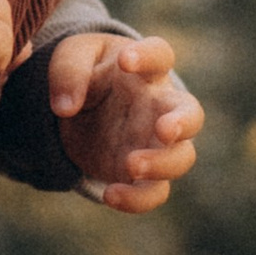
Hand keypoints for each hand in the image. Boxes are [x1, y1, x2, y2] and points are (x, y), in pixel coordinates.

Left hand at [46, 31, 203, 213]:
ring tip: (130, 165)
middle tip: (165, 129)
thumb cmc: (85, 73)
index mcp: (144, 72)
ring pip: (182, 157)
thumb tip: (65, 107)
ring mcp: (154, 142)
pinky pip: (154, 191)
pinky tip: (110, 195)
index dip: (149, 56)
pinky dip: (138, 199)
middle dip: (183, 122)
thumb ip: (68, 72)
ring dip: (162, 164)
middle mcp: (159, 106)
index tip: (125, 60)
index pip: (160, 55)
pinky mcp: (141, 173)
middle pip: (191, 113)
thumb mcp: (70, 59)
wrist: (80, 109)